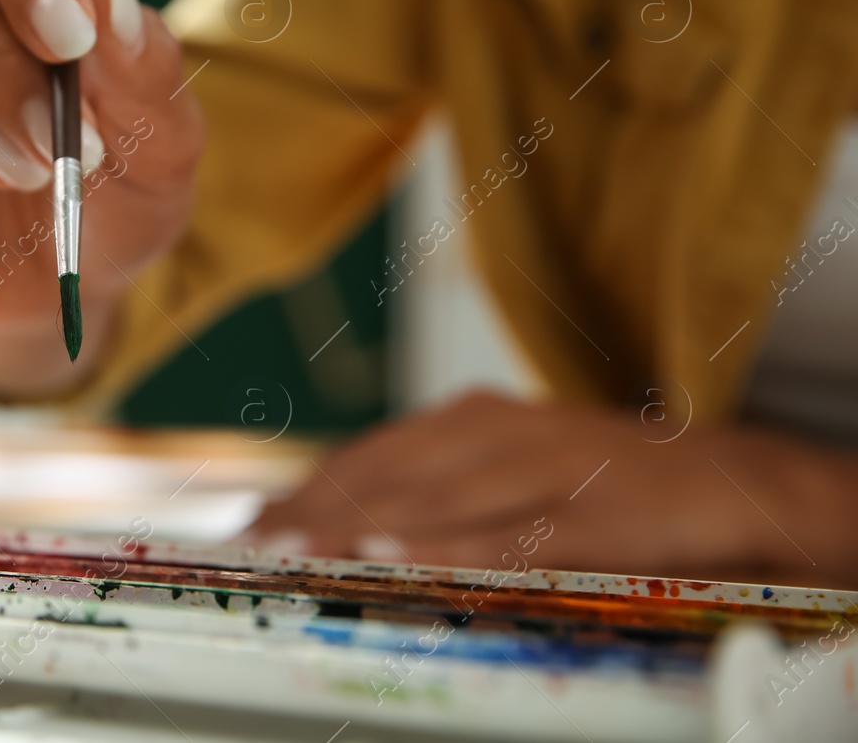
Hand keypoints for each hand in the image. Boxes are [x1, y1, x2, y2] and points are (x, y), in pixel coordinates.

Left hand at [248, 391, 857, 587]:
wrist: (722, 478)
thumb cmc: (598, 477)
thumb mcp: (506, 462)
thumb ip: (432, 482)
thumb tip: (344, 517)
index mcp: (472, 418)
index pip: (372, 454)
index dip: (309, 488)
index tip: (253, 520)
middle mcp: (501, 432)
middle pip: (392, 474)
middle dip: (318, 509)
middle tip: (257, 540)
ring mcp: (548, 470)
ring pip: (439, 500)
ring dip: (364, 526)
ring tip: (303, 546)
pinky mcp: (593, 514)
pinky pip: (513, 535)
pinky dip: (454, 547)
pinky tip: (402, 557)